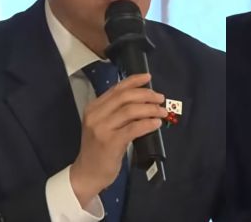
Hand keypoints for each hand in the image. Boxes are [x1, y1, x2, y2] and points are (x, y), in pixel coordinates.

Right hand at [69, 73, 166, 205]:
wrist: (88, 173)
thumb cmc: (99, 149)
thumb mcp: (103, 125)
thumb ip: (116, 112)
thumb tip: (142, 100)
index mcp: (93, 107)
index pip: (116, 89)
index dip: (134, 81)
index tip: (149, 77)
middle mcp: (95, 115)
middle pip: (125, 97)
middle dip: (146, 95)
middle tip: (160, 98)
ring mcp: (102, 128)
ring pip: (130, 110)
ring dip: (150, 109)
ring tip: (162, 111)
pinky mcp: (110, 142)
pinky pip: (134, 128)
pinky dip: (147, 123)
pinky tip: (156, 123)